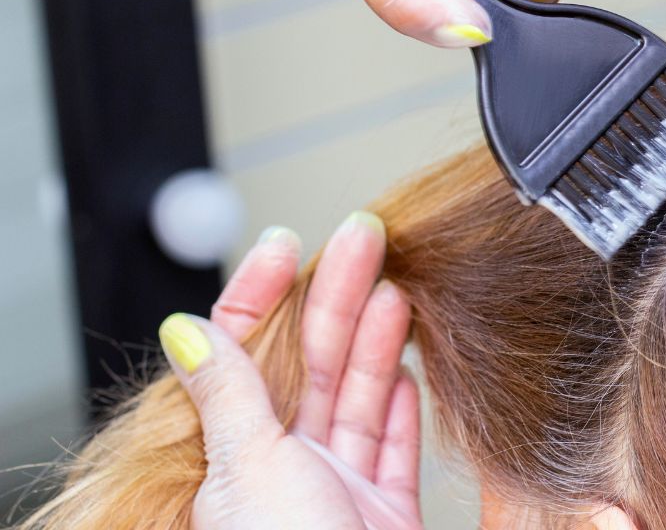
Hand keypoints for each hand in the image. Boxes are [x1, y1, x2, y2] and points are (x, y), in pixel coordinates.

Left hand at [158, 213, 421, 529]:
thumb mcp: (247, 471)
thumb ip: (228, 396)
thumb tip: (185, 330)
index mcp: (240, 454)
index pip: (247, 353)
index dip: (263, 294)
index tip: (287, 243)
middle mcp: (286, 467)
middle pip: (314, 363)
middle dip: (339, 295)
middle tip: (365, 237)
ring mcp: (338, 489)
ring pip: (359, 396)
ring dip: (376, 341)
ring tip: (393, 289)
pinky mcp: (384, 511)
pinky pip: (395, 447)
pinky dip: (404, 408)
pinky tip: (407, 373)